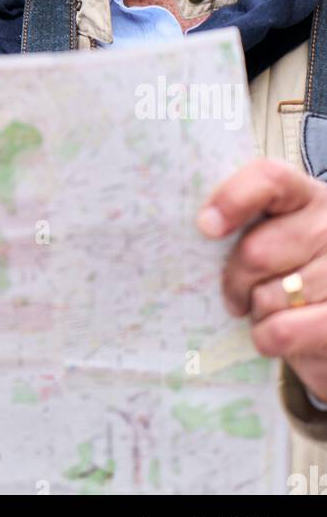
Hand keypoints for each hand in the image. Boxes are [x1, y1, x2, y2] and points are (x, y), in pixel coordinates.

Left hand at [197, 157, 326, 403]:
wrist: (324, 315)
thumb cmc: (288, 269)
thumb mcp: (271, 232)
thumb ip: (243, 221)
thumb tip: (202, 225)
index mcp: (307, 197)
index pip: (269, 178)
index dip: (233, 199)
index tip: (206, 227)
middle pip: (255, 251)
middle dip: (235, 281)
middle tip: (237, 293)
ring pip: (266, 297)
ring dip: (256, 312)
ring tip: (268, 309)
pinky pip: (281, 331)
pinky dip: (267, 338)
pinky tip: (279, 332)